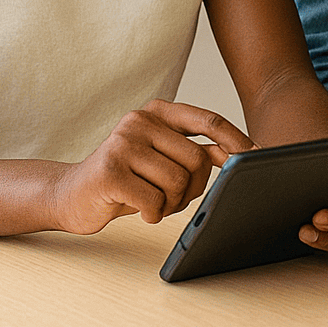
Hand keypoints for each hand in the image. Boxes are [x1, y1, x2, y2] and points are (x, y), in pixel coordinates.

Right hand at [48, 100, 253, 233]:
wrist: (69, 195)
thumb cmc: (126, 179)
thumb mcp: (165, 159)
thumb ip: (198, 152)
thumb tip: (244, 152)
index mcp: (158, 112)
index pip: (210, 121)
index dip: (238, 141)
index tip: (258, 157)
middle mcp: (140, 121)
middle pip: (198, 159)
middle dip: (195, 188)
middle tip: (176, 199)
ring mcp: (122, 144)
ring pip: (178, 182)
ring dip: (173, 204)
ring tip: (155, 204)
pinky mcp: (109, 171)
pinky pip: (154, 201)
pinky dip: (154, 214)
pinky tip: (142, 211)